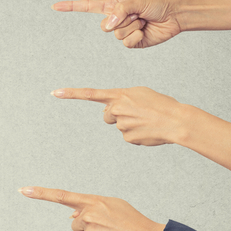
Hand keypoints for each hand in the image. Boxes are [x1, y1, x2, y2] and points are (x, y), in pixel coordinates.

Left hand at [20, 187, 163, 230]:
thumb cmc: (132, 222)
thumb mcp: (113, 205)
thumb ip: (91, 206)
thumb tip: (71, 215)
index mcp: (93, 202)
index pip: (62, 196)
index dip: (41, 193)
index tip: (23, 190)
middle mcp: (88, 216)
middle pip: (75, 224)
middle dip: (87, 227)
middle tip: (108, 229)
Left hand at [52, 86, 190, 145]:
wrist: (176, 120)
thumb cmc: (161, 104)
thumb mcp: (140, 93)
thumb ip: (122, 98)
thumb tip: (109, 110)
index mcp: (119, 94)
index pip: (90, 93)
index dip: (71, 93)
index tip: (54, 93)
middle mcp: (116, 109)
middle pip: (107, 115)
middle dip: (117, 115)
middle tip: (136, 113)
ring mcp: (121, 125)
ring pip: (119, 126)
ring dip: (130, 125)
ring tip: (147, 121)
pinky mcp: (127, 138)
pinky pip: (127, 137)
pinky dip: (136, 135)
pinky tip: (148, 131)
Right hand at [53, 0, 183, 48]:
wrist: (173, 16)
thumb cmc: (156, 3)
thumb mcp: (136, 1)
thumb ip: (120, 11)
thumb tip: (108, 25)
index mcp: (113, 6)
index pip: (87, 7)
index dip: (71, 7)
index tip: (55, 6)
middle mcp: (116, 20)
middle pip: (104, 27)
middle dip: (121, 21)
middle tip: (137, 15)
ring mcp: (123, 32)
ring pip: (117, 36)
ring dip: (132, 29)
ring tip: (143, 22)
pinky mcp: (132, 43)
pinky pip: (127, 44)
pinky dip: (137, 38)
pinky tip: (145, 32)